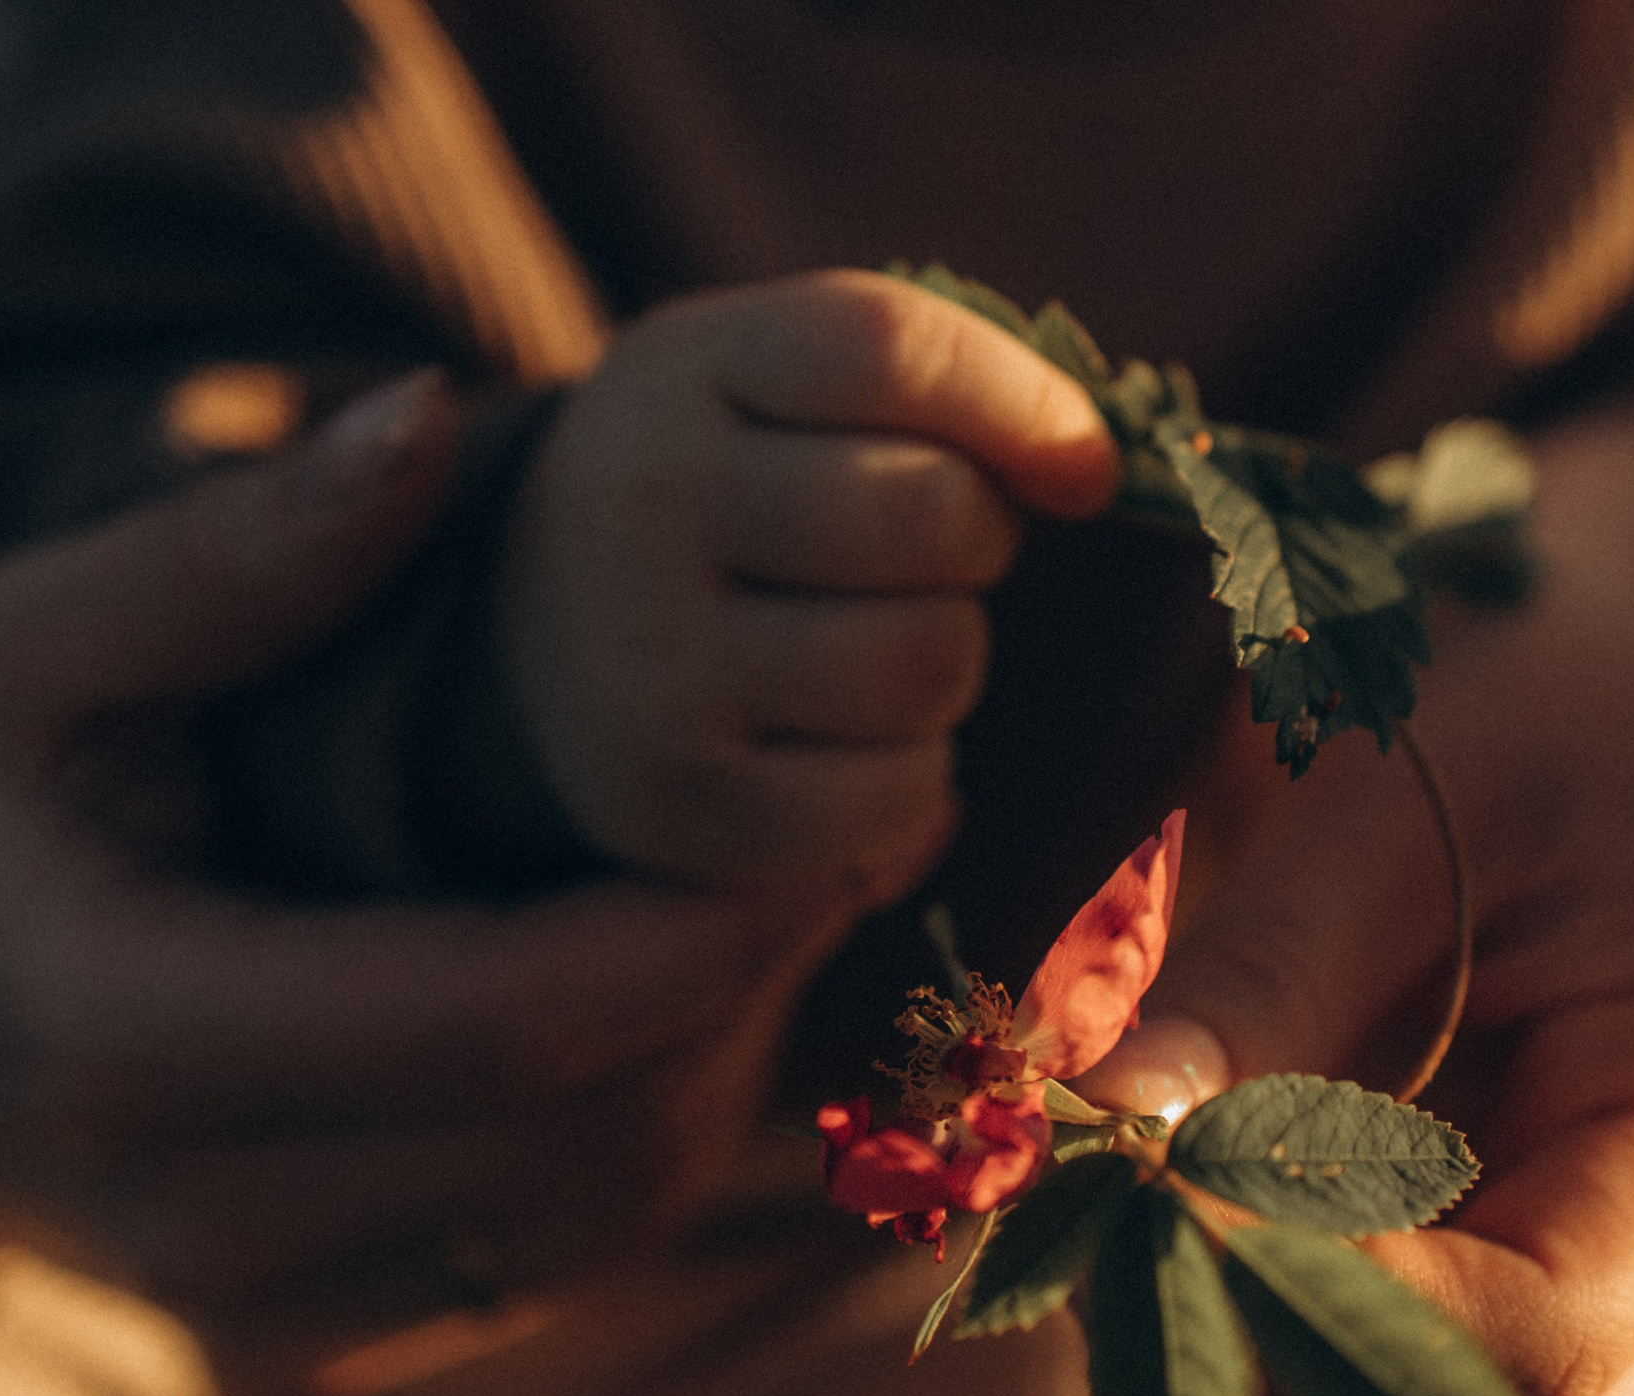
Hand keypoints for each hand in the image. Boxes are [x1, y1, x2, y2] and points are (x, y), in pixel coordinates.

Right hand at [0, 375, 859, 1382]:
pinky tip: (698, 993)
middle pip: (589, 1130)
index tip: (846, 810)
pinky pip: (561, 1254)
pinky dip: (663, 1126)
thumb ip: (228, 554)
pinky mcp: (327, 1341)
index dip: (708, 928)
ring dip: (730, 1055)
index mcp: (137, 1045)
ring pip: (602, 1208)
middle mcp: (211, 1224)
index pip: (510, 1024)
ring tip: (797, 894)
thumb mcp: (30, 647)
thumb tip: (427, 420)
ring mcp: (273, 1310)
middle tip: (865, 828)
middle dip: (754, 983)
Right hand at [503, 268, 1118, 893]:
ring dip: (946, 656)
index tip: (1080, 466)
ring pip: (927, 660)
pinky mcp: (683, 806)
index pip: (887, 349)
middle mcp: (644, 504)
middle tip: (930, 556)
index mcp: (685, 367)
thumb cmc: (733, 490)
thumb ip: (941, 383)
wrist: (538, 643)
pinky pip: (897, 792)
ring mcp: (651, 665)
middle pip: (932, 515)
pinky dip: (912, 772)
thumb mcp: (785, 385)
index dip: (1020, 404)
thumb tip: (1095, 466)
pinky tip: (844, 740)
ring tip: (872, 642)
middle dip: (980, 539)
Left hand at [1078, 409, 1633, 1395]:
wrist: (1546, 667)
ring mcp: (1579, 1299)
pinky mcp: (1474, 1302)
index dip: (1331, 1316)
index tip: (1151, 1209)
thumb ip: (1255, 977)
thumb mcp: (1382, 802)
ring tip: (1115, 1254)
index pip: (1545, 1337)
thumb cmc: (1492, 694)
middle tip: (1110, 1265)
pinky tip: (1147, 1253)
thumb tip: (1098, 1141)